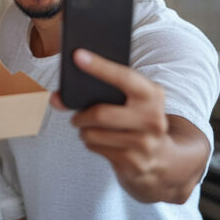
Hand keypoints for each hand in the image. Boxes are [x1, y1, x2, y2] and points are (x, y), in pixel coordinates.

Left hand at [57, 49, 206, 203]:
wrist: (161, 159)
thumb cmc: (136, 121)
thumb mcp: (131, 102)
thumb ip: (102, 92)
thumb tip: (57, 98)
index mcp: (153, 95)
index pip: (124, 77)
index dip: (100, 66)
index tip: (77, 55)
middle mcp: (153, 119)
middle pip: (102, 114)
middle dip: (81, 115)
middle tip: (75, 117)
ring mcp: (145, 144)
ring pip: (94, 134)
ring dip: (85, 132)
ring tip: (88, 129)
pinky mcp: (134, 163)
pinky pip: (97, 149)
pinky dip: (92, 144)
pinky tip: (100, 143)